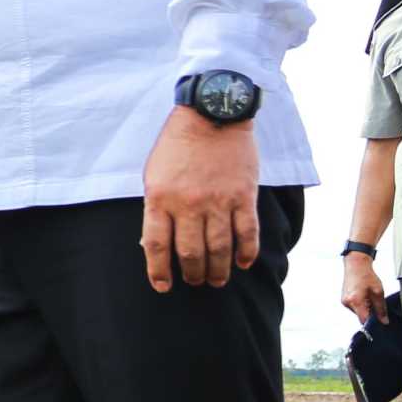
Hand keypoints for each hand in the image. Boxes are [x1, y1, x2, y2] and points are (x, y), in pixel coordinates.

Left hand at [140, 108, 259, 290]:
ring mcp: (218, 201)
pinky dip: (246, 252)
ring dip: (219, 270)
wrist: (212, 114)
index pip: (156, 245)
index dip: (158, 271)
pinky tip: (243, 263)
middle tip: (196, 281)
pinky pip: (247, 233)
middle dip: (193, 274)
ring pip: (219, 248)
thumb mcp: (154, 174)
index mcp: (160, 198)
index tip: (162, 286)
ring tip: (217, 280)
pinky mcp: (244, 195)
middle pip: (190, 253)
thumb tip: (156, 243)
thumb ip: (156, 207)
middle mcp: (188, 204)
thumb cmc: (177, 146)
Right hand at [340, 252, 385, 323]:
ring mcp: (344, 301)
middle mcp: (347, 303)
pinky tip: (362, 295)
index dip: (372, 322)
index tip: (379, 320)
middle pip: (361, 317)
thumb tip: (384, 321)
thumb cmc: (366, 275)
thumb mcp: (378, 292)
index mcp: (356, 301)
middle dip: (369, 313)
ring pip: (358, 312)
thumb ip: (381, 308)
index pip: (364, 320)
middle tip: (374, 301)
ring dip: (365, 308)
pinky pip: (354, 307)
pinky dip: (360, 304)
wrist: (356, 265)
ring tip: (368, 295)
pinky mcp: (343, 300)